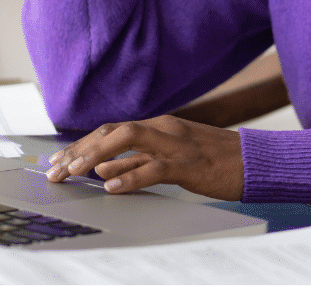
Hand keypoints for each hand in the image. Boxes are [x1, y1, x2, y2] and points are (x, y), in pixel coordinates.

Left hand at [44, 115, 243, 200]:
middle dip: (80, 149)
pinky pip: (154, 167)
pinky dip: (130, 175)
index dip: (82, 144)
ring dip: (96, 156)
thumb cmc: (215, 162)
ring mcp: (176, 143)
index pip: (111, 129)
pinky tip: (111, 185)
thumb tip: (105, 169)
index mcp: (159, 125)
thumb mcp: (173, 157)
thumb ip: (140, 160)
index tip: (59, 160)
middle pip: (112, 131)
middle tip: (56, 170)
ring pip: (128, 140)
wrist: (254, 161)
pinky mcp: (189, 164)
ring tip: (73, 173)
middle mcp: (163, 128)